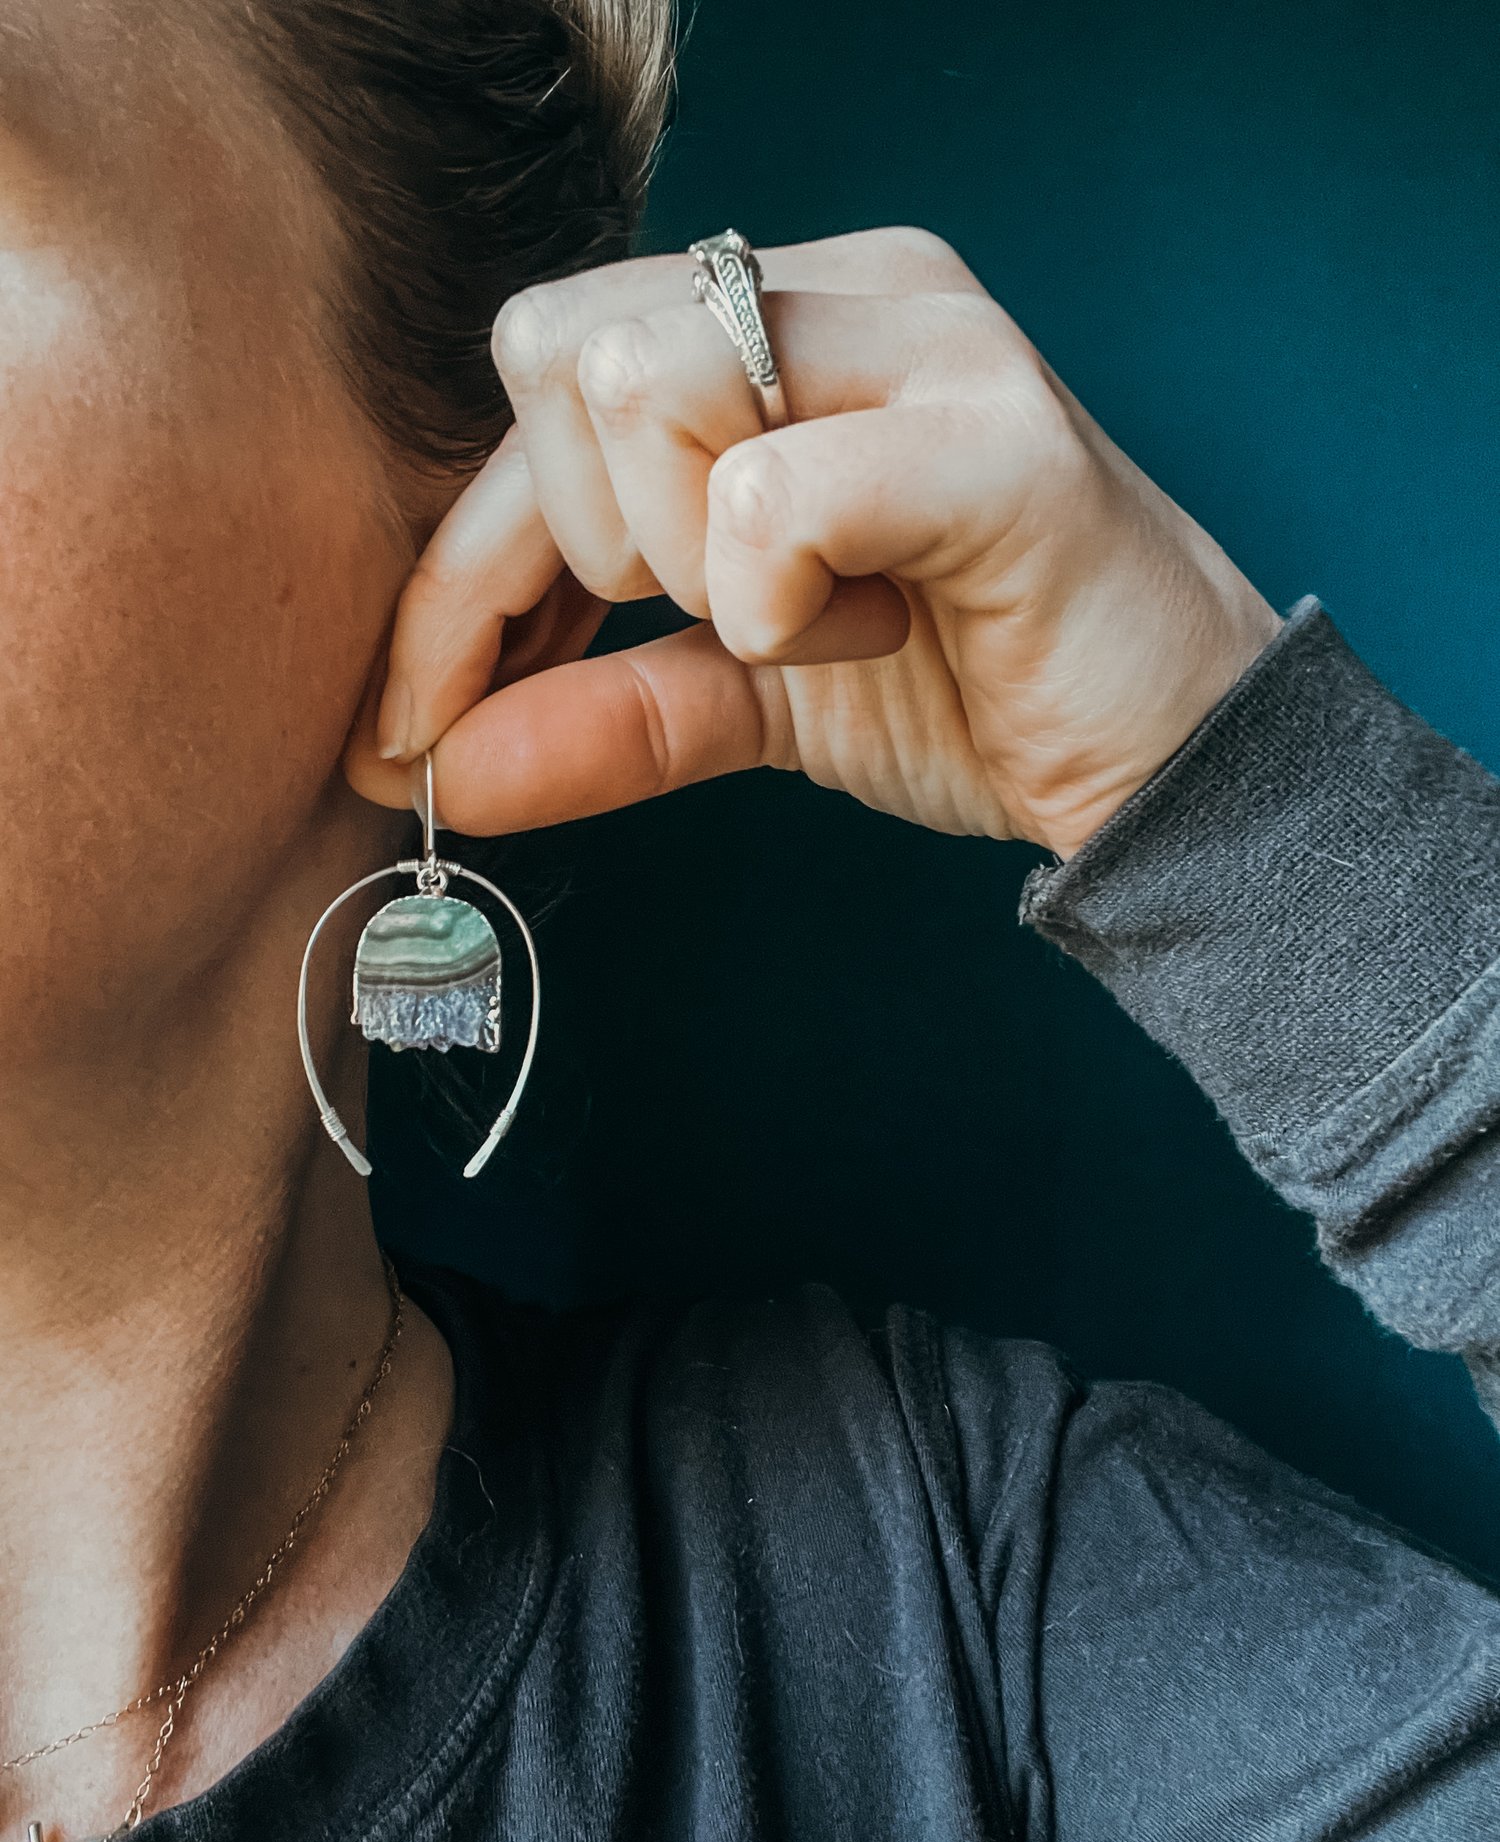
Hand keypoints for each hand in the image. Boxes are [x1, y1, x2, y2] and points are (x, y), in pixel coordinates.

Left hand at [344, 226, 1282, 856]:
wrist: (1168, 762)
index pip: (539, 385)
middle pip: (554, 345)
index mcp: (781, 322)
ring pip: (643, 380)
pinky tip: (869, 634)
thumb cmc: (971, 695)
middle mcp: (847, 288)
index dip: (454, 572)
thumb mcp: (752, 697)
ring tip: (814, 625)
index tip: (407, 727)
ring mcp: (927, 340)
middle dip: (578, 546)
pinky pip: (773, 490)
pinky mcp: (995, 440)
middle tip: (704, 631)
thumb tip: (442, 774)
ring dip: (684, 566)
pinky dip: (772, 600)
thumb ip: (606, 711)